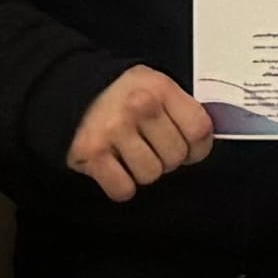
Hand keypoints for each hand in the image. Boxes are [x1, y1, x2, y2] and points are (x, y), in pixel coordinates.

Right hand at [66, 61, 213, 201]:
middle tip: (149, 145)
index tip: (187, 148)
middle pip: (175, 157)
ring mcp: (114, 130)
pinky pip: (123, 189)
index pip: (199, 131)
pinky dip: (121, 185)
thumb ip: (183, 110)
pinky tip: (115, 166)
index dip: (197, 147)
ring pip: (150, 175)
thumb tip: (203, 144)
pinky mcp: (91, 153)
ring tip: (129, 153)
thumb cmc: (125, 96)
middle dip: (166, 158)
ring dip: (142, 171)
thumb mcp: (158, 88)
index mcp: (161, 88)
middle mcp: (139, 106)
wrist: (73, 94)